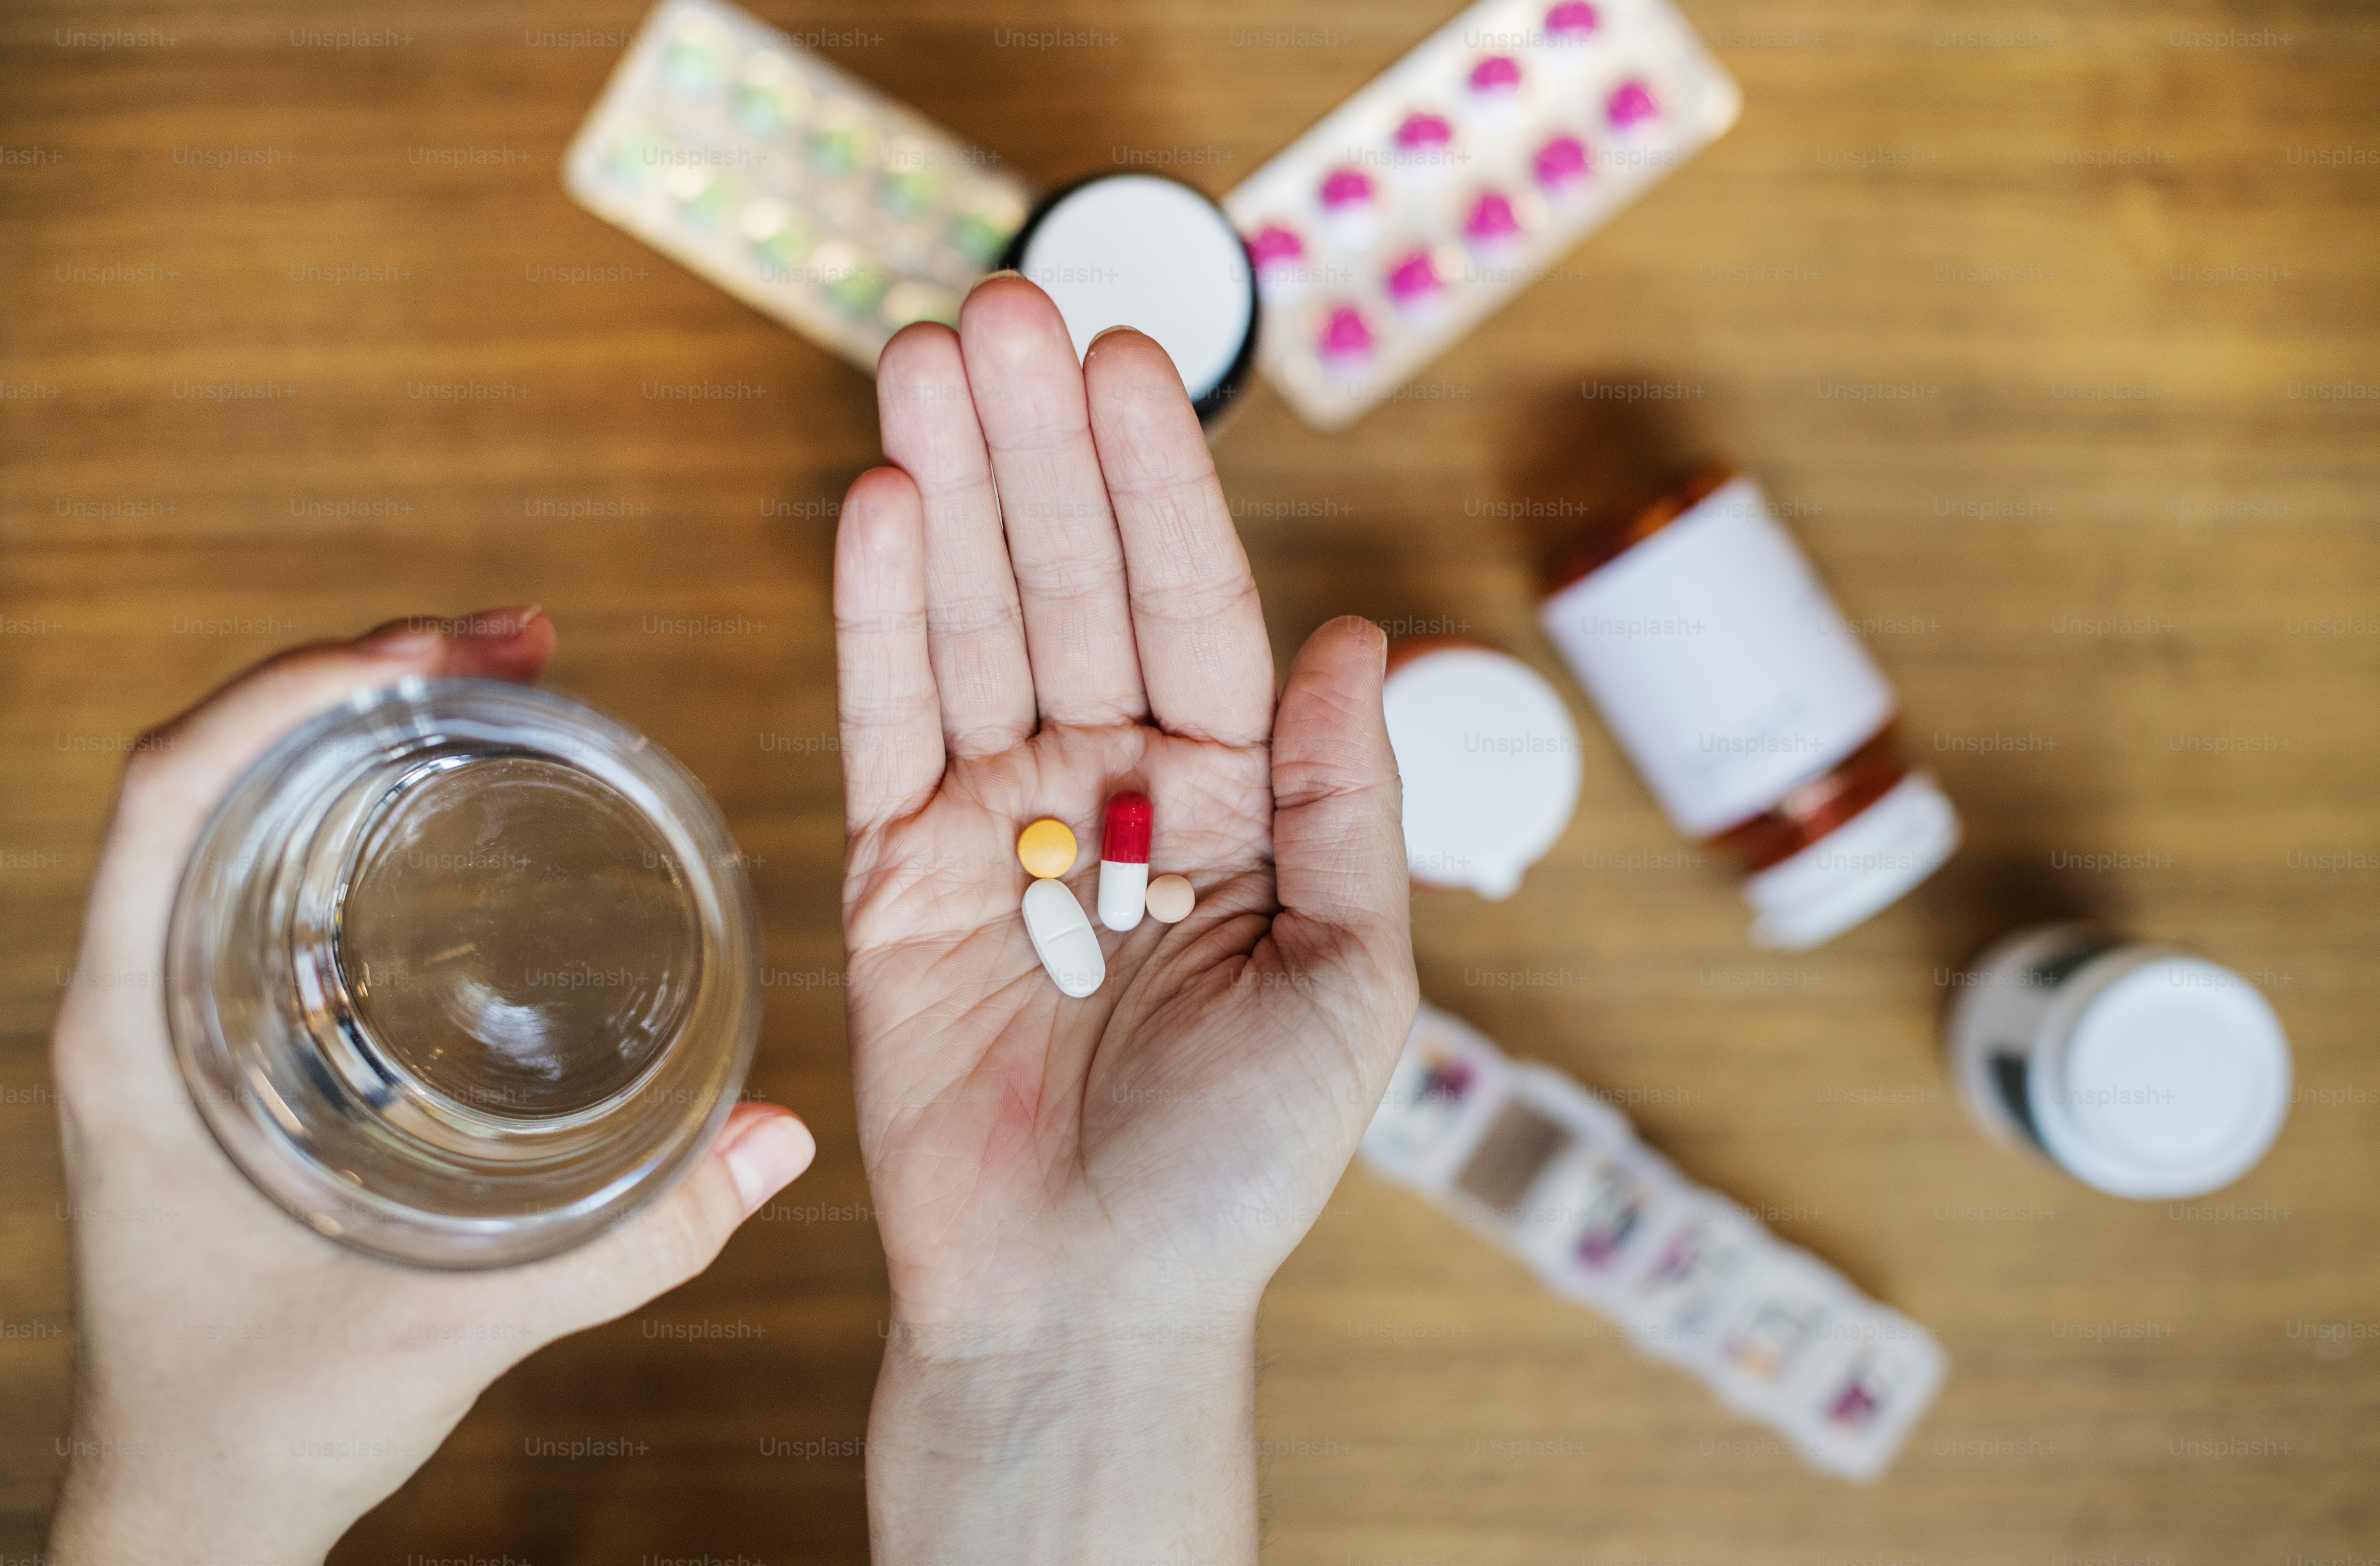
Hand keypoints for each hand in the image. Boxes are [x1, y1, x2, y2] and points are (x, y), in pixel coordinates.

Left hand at [47, 610, 817, 1565]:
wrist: (195, 1503)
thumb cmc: (264, 1418)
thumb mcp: (448, 1326)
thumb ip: (622, 1245)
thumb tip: (777, 1144)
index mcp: (135, 1035)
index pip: (171, 790)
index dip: (290, 690)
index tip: (428, 652)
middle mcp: (141, 998)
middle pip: (224, 767)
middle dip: (363, 675)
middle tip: (518, 641)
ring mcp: (181, 1014)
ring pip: (252, 808)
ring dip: (370, 727)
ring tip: (507, 683)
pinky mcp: (232, 1041)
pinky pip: (279, 872)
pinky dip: (367, 804)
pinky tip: (464, 800)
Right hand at [837, 277, 1417, 1562]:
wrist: (1090, 1298)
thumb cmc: (1237, 1166)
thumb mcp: (1350, 979)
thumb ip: (1350, 804)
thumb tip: (1360, 640)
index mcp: (1234, 802)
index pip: (1191, 610)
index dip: (1156, 487)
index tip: (1122, 365)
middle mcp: (1115, 792)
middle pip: (1071, 589)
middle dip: (1037, 451)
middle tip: (999, 308)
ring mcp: (999, 825)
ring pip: (972, 626)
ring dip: (950, 491)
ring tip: (924, 357)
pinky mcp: (898, 875)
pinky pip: (888, 723)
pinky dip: (881, 618)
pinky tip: (880, 504)